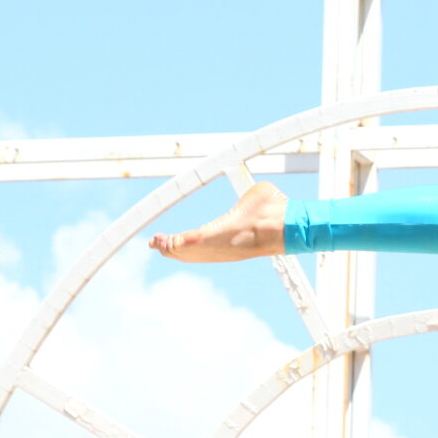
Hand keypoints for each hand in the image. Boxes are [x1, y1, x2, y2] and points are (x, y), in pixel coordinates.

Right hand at [147, 181, 287, 262]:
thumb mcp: (254, 197)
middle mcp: (220, 248)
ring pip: (184, 251)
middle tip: (156, 242)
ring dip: (168, 247)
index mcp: (227, 239)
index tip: (173, 237)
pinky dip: (171, 245)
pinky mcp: (212, 242)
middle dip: (170, 247)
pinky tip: (159, 243)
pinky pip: (185, 246)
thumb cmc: (274, 211)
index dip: (185, 241)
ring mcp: (215, 248)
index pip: (201, 242)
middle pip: (187, 252)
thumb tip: (253, 186)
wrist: (281, 223)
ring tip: (155, 243)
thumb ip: (248, 195)